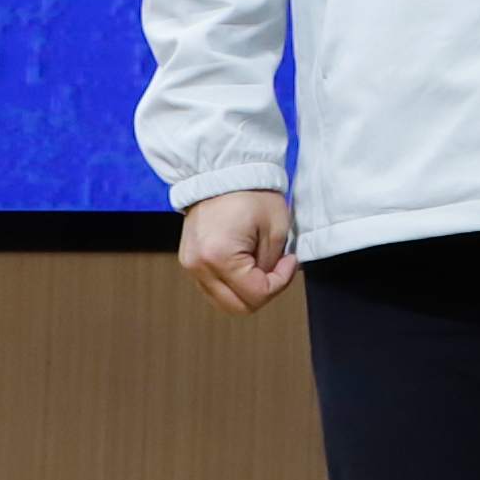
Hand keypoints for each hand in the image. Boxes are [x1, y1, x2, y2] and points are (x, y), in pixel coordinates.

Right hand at [178, 190, 296, 313]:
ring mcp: (190, 265)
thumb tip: (269, 281)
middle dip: (264, 292)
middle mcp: (198, 266)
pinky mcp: (190, 261)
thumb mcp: (276, 228)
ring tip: (261, 263)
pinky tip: (247, 263)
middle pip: (237, 307)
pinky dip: (234, 284)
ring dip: (248, 290)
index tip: (289, 260)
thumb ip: (272, 263)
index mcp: (219, 256)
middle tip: (278, 268)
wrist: (222, 172)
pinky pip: (214, 288)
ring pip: (225, 301)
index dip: (280, 282)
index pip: (255, 294)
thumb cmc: (251, 193)